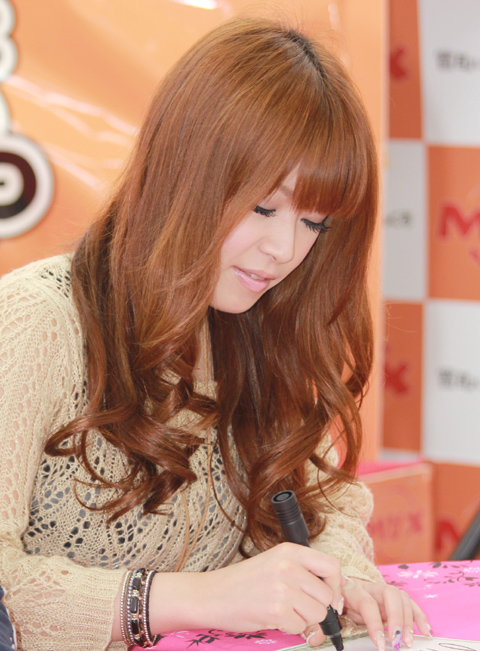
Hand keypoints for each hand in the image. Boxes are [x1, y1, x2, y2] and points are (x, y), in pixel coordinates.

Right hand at [148, 543, 343, 635]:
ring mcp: (283, 587)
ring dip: (303, 619)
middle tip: (298, 609)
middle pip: (327, 595)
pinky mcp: (277, 609)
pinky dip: (289, 628)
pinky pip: (300, 627)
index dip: (336, 585)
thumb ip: (302, 574)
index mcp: (290, 551)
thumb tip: (335, 598)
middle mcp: (289, 566)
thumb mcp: (275, 565)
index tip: (330, 597)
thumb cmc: (243, 582)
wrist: (212, 595)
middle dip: (317, 608)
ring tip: (282, 611)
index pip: (332, 566)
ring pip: (317, 614)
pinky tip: (272, 617)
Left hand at [301, 577, 431, 649]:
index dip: (374, 622)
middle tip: (396, 641)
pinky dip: (419, 616)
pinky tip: (425, 631)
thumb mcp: (328, 610)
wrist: (336, 581)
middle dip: (395, 618)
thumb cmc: (334, 599)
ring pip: (401, 597)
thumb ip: (322, 624)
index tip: (380, 642)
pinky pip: (409, 603)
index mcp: (352, 589)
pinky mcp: (393, 597)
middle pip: (389, 594)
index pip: (366, 602)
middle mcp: (370, 587)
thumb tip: (315, 638)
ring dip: (407, 620)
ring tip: (408, 641)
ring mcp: (383, 590)